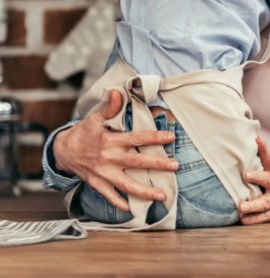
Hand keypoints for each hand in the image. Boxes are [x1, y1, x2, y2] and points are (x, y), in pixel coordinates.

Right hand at [53, 89, 177, 211]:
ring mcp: (103, 173)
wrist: (62, 151)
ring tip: (162, 196)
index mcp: (111, 140)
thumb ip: (109, 108)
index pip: (137, 138)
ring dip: (145, 191)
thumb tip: (117, 91)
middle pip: (137, 162)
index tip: (171, 137)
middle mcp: (109, 158)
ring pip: (127, 185)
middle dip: (158, 165)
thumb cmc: (83, 133)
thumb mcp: (94, 119)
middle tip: (176, 166)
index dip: (155, 137)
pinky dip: (120, 203)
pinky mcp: (97, 183)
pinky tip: (133, 209)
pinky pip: (109, 196)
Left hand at [238, 137, 269, 223]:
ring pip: (265, 203)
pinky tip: (244, 220)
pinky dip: (254, 219)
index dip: (263, 148)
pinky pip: (264, 217)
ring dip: (252, 206)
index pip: (269, 157)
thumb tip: (248, 149)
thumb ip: (264, 164)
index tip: (258, 140)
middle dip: (256, 177)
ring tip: (241, 208)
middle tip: (246, 175)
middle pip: (267, 180)